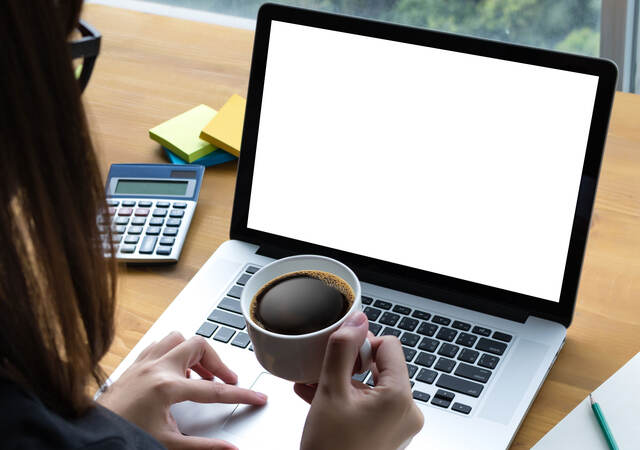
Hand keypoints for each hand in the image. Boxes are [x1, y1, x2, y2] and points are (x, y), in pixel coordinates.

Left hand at [98, 332, 266, 449]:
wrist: (89, 437)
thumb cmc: (123, 437)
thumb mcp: (167, 444)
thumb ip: (204, 447)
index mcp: (166, 387)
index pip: (214, 390)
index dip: (240, 395)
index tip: (257, 397)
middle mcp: (155, 368)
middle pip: (199, 346)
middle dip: (218, 362)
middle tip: (226, 380)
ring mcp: (143, 364)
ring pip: (177, 339)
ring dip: (194, 353)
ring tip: (200, 375)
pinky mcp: (133, 365)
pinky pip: (159, 346)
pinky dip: (173, 354)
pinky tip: (175, 372)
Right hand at [294, 312, 423, 449]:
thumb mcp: (330, 392)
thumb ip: (342, 350)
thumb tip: (356, 320)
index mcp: (400, 398)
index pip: (389, 345)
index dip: (362, 344)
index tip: (340, 354)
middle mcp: (407, 411)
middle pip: (381, 365)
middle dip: (349, 365)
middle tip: (324, 371)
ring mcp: (398, 425)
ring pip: (371, 385)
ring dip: (343, 381)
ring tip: (315, 385)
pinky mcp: (386, 434)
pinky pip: (369, 404)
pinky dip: (348, 398)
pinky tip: (320, 398)